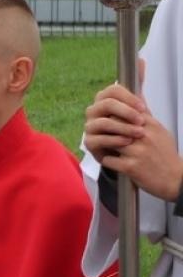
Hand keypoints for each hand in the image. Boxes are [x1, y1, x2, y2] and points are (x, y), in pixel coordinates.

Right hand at [84, 83, 147, 161]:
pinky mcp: (88, 142)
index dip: (128, 98)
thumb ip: (137, 84)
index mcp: (105, 99)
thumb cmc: (131, 126)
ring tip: (138, 133)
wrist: (127, 150)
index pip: (112, 90)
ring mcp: (89, 126)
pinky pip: (99, 139)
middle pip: (106, 104)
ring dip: (123, 127)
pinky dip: (115, 140)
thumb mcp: (137, 106)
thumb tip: (140, 60)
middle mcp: (94, 111)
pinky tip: (127, 142)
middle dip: (126, 112)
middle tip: (142, 121)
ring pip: (103, 122)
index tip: (143, 107)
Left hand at [86, 83, 182, 200]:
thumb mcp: (159, 130)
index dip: (112, 116)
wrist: (174, 178)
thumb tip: (137, 98)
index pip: (123, 112)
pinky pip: (108, 159)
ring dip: (104, 145)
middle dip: (106, 130)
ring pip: (109, 141)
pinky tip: (111, 161)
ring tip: (105, 147)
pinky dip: (106, 160)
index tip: (108, 121)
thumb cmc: (164, 154)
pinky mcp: (131, 166)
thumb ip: (145, 116)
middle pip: (114, 124)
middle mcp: (143, 136)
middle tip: (101, 134)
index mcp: (149, 125)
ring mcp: (137, 151)